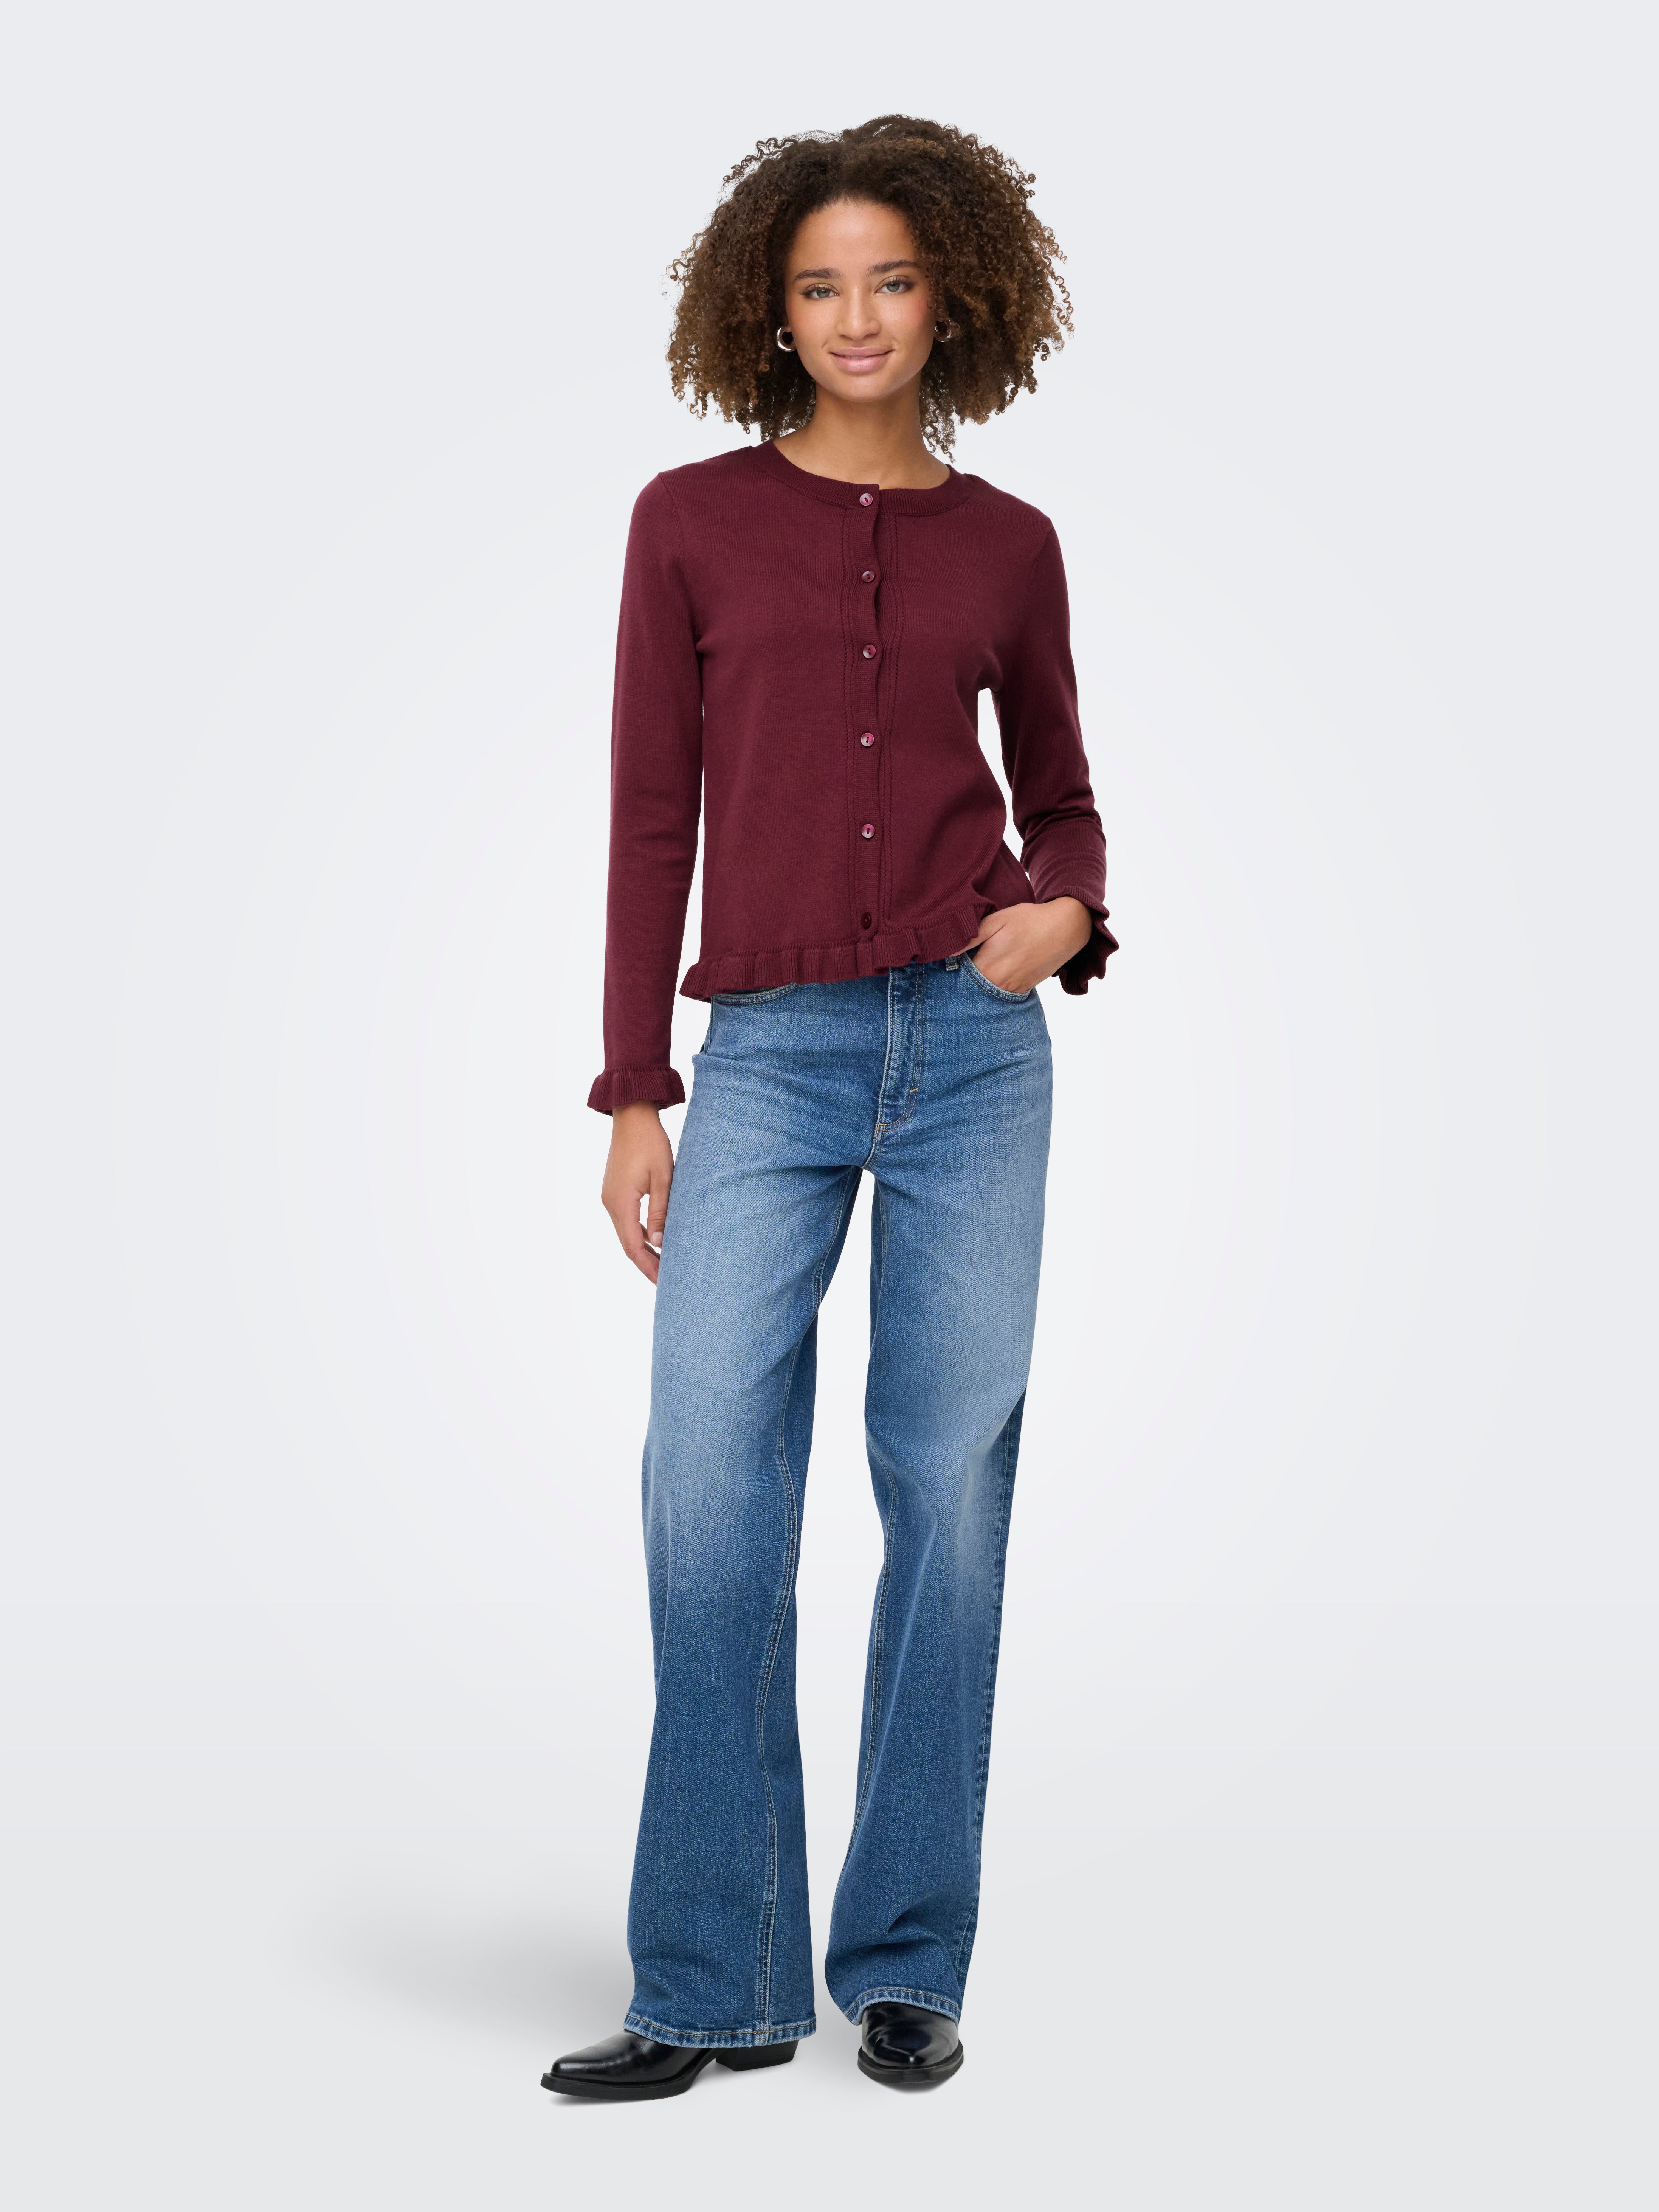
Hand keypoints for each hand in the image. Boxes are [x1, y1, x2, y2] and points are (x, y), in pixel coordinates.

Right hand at [602, 1101, 674, 1282]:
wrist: (632, 1115)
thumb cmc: (651, 1143)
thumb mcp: (663, 1178)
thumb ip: (661, 1212)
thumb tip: (660, 1244)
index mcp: (621, 1203)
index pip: (633, 1247)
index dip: (648, 1267)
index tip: (663, 1283)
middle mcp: (610, 1203)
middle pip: (627, 1244)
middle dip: (646, 1264)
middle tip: (666, 1281)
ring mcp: (610, 1197)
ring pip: (626, 1233)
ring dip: (643, 1250)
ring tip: (664, 1265)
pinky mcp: (614, 1190)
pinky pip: (626, 1220)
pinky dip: (639, 1234)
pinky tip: (655, 1240)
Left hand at [954, 896, 1093, 993]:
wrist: (1065, 929)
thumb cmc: (1029, 921)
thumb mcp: (996, 921)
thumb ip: (970, 938)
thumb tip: (945, 953)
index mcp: (986, 968)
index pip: (956, 977)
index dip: (949, 969)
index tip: (944, 961)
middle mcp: (998, 985)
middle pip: (968, 989)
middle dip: (960, 980)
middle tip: (957, 966)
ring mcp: (1012, 990)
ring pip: (984, 992)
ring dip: (976, 984)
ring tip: (977, 967)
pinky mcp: (1023, 990)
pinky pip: (1000, 993)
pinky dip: (993, 985)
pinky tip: (994, 971)